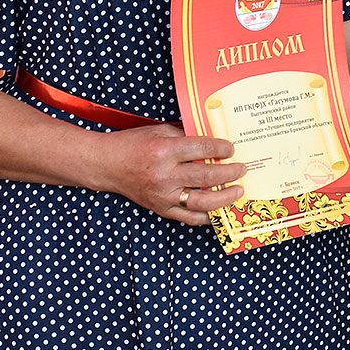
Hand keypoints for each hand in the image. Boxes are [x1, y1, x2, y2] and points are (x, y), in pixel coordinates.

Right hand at [97, 123, 247, 224]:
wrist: (108, 165)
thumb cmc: (133, 145)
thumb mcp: (160, 131)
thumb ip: (186, 136)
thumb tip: (214, 141)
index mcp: (164, 150)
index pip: (202, 148)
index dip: (221, 148)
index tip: (232, 148)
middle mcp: (164, 174)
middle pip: (207, 176)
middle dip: (230, 172)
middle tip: (241, 169)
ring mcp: (163, 195)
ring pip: (202, 202)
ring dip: (225, 197)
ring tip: (238, 191)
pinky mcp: (161, 209)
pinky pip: (190, 218)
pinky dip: (207, 216)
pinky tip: (220, 210)